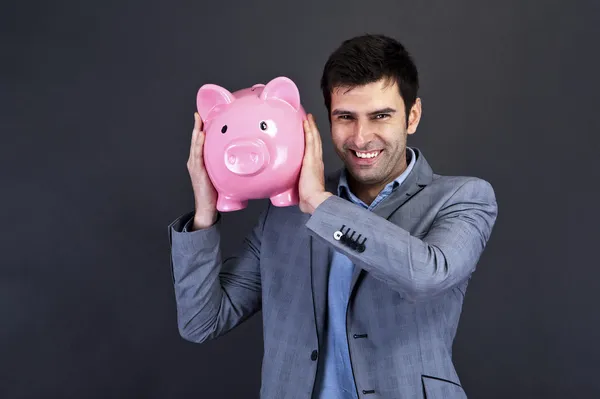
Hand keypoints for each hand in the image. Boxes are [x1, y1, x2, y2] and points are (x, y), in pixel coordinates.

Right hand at [187, 112, 217, 229]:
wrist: (206, 207)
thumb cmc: (213, 192)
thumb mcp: (218, 175)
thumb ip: (222, 166)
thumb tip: (235, 160)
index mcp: (199, 161)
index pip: (200, 142)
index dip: (201, 129)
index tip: (202, 117)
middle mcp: (195, 161)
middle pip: (195, 140)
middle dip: (197, 126)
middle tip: (198, 114)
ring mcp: (195, 165)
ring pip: (195, 145)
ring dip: (197, 131)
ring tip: (199, 120)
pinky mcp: (198, 171)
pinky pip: (198, 155)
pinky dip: (199, 144)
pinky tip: (202, 136)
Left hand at [298, 113, 332, 213]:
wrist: (315, 200)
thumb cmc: (310, 198)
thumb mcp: (304, 188)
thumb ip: (299, 186)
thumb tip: (293, 190)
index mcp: (316, 167)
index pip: (314, 150)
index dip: (313, 140)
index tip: (310, 132)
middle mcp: (317, 161)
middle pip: (316, 141)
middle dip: (313, 130)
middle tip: (310, 119)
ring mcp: (315, 159)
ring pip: (314, 138)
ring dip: (311, 126)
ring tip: (308, 117)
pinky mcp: (311, 159)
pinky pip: (310, 141)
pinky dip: (309, 130)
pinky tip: (307, 122)